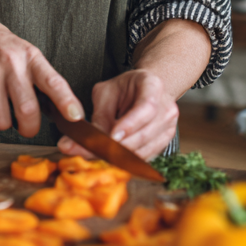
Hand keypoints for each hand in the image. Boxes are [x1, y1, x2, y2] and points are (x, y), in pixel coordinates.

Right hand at [0, 8, 83, 137]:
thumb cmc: (2, 48)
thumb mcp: (26, 54)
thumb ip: (42, 79)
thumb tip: (62, 112)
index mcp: (30, 56)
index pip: (53, 81)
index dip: (66, 101)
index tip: (75, 117)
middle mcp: (10, 61)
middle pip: (26, 109)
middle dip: (29, 128)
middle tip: (28, 127)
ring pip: (1, 119)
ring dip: (3, 121)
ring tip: (1, 104)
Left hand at [57, 69, 177, 160]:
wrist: (143, 90)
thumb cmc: (123, 89)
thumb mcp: (106, 93)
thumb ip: (98, 117)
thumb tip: (77, 143)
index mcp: (153, 85)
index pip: (147, 107)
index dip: (130, 124)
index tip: (112, 136)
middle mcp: (166, 107)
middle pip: (147, 133)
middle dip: (121, 147)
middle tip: (95, 152)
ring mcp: (168, 126)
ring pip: (146, 149)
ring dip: (122, 156)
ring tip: (99, 156)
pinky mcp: (164, 143)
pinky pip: (146, 156)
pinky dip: (128, 160)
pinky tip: (112, 158)